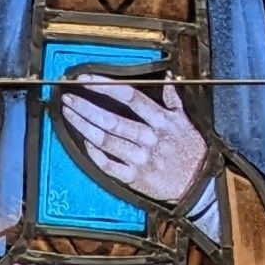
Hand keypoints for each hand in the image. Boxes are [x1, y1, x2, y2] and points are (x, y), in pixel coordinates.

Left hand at [54, 72, 207, 212]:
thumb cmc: (191, 153)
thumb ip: (174, 99)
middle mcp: (149, 138)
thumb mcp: (186, 122)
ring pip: (104, 140)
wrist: (197, 187)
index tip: (85, 79)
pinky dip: (94, 153)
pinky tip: (84, 142)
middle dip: (85, 107)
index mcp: (161, 121)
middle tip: (67, 98)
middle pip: (110, 119)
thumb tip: (168, 77)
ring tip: (68, 114)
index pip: (129, 96)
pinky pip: (108, 165)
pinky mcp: (134, 178)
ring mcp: (140, 159)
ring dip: (82, 126)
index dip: (105, 86)